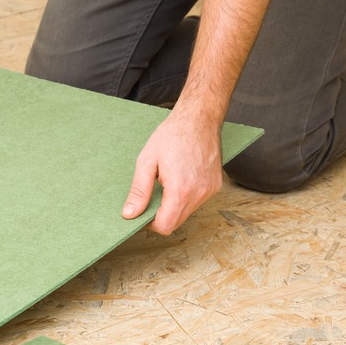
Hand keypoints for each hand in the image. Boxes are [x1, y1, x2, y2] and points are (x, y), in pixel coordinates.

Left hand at [121, 109, 222, 234]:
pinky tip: (180, 179)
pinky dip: (185, 198)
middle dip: (161, 215)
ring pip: (186, 213)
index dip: (150, 223)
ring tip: (166, 183)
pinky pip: (197, 202)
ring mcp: (210, 190)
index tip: (142, 212)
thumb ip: (138, 191)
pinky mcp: (215, 186)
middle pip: (175, 222)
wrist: (198, 118)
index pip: (164, 226)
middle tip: (151, 195)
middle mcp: (199, 194)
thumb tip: (130, 214)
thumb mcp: (146, 162)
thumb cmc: (172, 135)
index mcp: (180, 190)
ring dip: (173, 206)